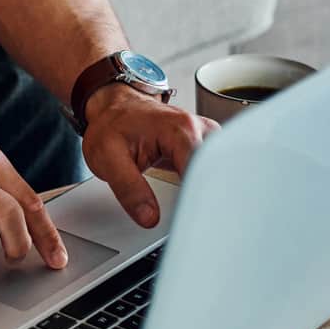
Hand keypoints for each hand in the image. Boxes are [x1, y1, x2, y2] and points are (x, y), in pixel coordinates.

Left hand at [80, 84, 218, 226]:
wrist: (115, 109)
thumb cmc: (112, 126)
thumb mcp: (108, 158)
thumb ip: (129, 189)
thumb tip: (149, 217)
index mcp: (180, 130)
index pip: (203, 171)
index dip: (199, 198)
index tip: (190, 217)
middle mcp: (200, 129)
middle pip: (219, 172)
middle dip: (210, 197)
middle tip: (194, 218)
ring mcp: (206, 137)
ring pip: (222, 172)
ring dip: (211, 192)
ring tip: (195, 207)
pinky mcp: (205, 146)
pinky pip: (215, 169)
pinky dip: (207, 186)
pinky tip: (197, 197)